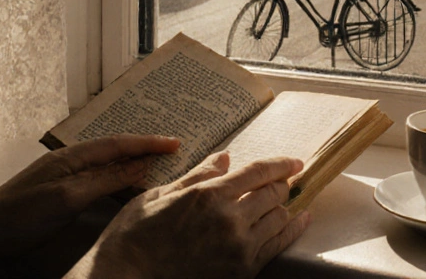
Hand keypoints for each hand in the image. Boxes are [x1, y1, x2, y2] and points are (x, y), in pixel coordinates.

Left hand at [0, 134, 180, 256]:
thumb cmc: (19, 216)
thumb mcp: (66, 198)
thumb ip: (104, 181)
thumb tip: (139, 168)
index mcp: (71, 157)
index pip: (118, 144)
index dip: (148, 143)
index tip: (176, 143)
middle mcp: (70, 163)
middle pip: (115, 152)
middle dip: (145, 149)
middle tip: (174, 152)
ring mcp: (65, 180)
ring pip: (108, 168)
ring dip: (133, 166)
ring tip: (159, 169)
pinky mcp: (61, 198)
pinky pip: (99, 184)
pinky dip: (118, 183)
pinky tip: (128, 190)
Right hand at [71, 152, 311, 278]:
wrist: (125, 278)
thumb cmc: (135, 235)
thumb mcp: (161, 194)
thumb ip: (198, 175)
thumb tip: (225, 158)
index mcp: (208, 195)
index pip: (258, 172)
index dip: (281, 164)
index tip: (295, 162)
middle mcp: (229, 220)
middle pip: (273, 194)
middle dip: (282, 184)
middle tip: (284, 182)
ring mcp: (237, 248)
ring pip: (279, 219)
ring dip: (284, 207)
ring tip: (285, 202)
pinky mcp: (241, 272)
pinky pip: (277, 246)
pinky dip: (292, 231)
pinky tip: (299, 222)